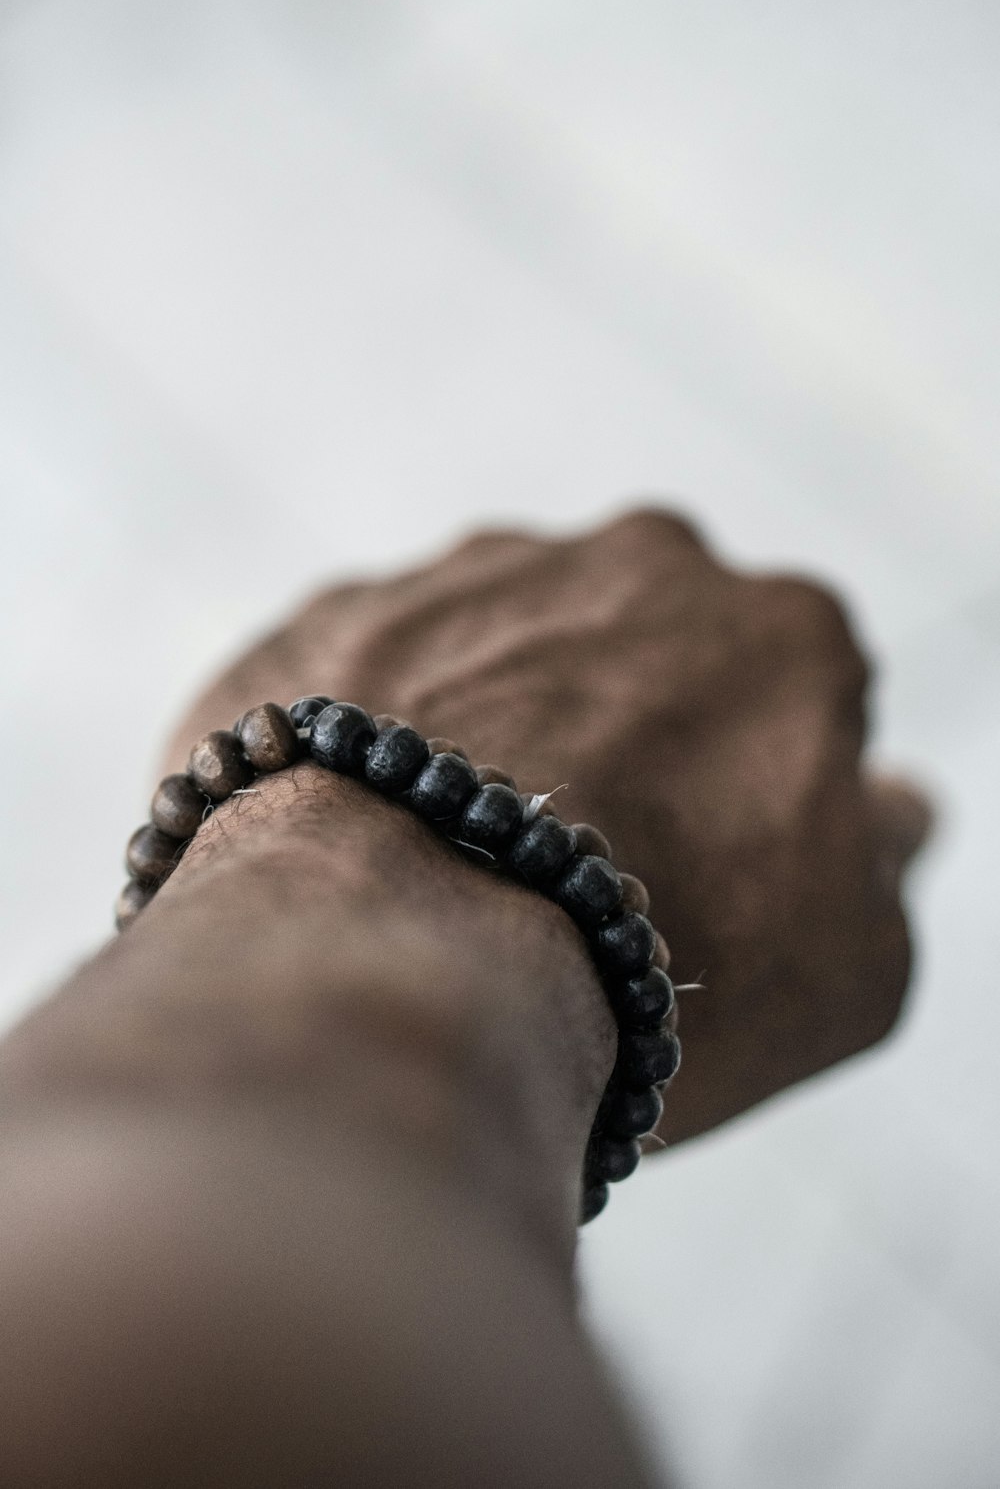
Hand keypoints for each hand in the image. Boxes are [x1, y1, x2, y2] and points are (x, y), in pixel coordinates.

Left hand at [163, 508, 929, 1145]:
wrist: (401, 953)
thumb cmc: (652, 973)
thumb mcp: (851, 969)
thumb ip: (884, 861)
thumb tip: (889, 807)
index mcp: (784, 630)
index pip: (788, 702)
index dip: (748, 797)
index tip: (703, 872)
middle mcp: (634, 564)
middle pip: (644, 659)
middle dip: (626, 740)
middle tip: (576, 873)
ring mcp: (472, 574)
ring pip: (507, 654)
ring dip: (497, 734)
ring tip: (457, 868)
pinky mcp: (341, 612)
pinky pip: (382, 677)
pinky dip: (380, 747)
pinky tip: (368, 840)